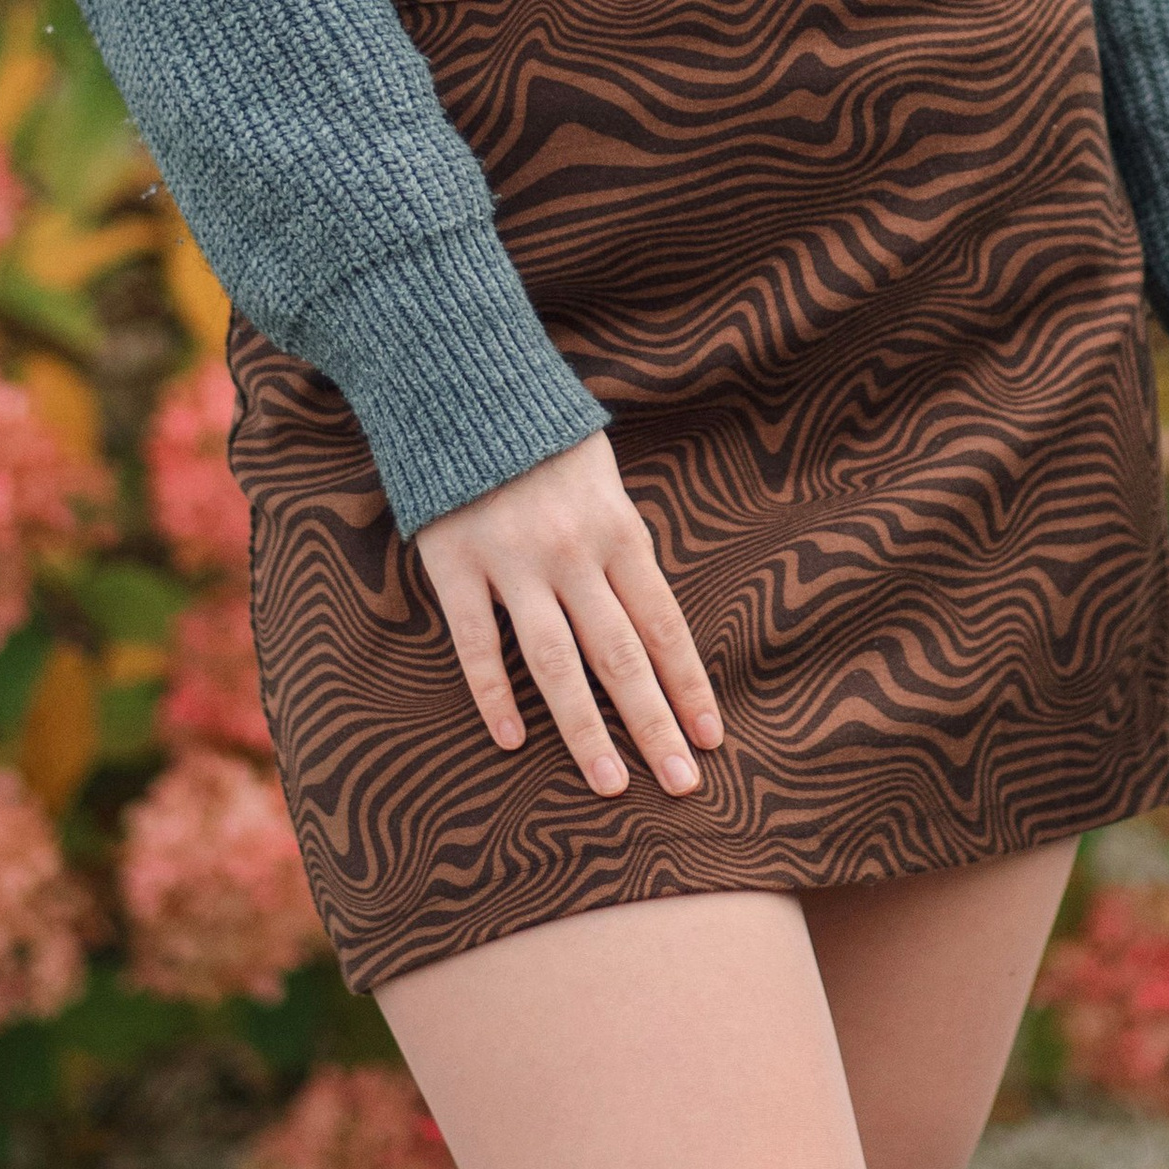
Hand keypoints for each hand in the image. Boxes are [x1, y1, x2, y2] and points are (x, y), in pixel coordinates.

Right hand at [414, 431, 723, 798]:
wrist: (462, 384)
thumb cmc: (544, 440)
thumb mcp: (604, 480)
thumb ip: (623, 547)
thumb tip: (651, 622)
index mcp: (618, 529)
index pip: (663, 625)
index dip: (689, 685)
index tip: (712, 738)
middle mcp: (572, 553)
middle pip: (621, 655)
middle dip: (653, 724)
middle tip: (681, 783)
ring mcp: (512, 562)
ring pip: (555, 663)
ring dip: (584, 730)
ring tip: (608, 784)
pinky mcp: (456, 565)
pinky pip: (477, 644)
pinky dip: (493, 695)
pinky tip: (511, 741)